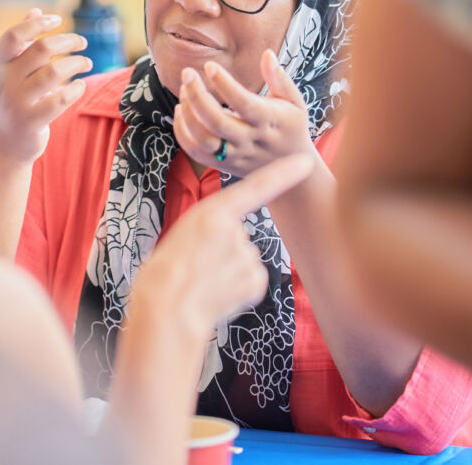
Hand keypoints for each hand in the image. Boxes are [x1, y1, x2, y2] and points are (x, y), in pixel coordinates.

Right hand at [0, 8, 91, 163]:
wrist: (3, 146)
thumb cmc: (10, 102)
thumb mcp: (8, 72)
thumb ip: (21, 43)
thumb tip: (35, 11)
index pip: (14, 36)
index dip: (37, 24)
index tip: (57, 20)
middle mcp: (4, 82)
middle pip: (41, 49)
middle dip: (68, 41)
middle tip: (82, 43)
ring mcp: (16, 103)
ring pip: (53, 72)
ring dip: (76, 63)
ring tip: (86, 63)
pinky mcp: (31, 121)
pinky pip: (59, 99)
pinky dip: (75, 89)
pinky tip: (80, 86)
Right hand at [129, 154, 313, 337]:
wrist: (165, 310)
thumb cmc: (167, 272)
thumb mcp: (184, 235)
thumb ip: (213, 230)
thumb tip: (238, 248)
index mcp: (212, 211)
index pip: (256, 187)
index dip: (282, 173)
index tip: (306, 162)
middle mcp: (234, 229)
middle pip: (240, 236)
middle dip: (224, 252)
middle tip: (198, 267)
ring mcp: (246, 254)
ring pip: (245, 260)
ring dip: (229, 273)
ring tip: (203, 283)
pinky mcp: (255, 280)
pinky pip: (252, 281)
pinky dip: (239, 291)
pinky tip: (217, 296)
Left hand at [173, 49, 314, 176]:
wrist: (294, 171)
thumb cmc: (292, 128)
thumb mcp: (295, 102)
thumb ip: (279, 78)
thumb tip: (267, 54)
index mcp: (269, 121)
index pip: (243, 103)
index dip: (224, 84)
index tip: (210, 66)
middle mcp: (250, 140)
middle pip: (217, 122)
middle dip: (197, 96)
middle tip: (187, 73)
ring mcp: (235, 155)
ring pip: (203, 139)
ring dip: (188, 113)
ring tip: (184, 90)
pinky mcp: (223, 165)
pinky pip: (196, 153)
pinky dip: (182, 133)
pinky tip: (181, 111)